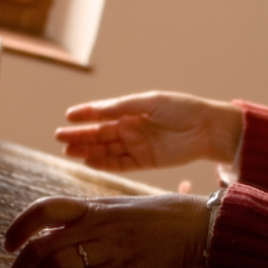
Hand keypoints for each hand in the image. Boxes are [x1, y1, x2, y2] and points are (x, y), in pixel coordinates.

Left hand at [4, 193, 209, 267]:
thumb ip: (91, 218)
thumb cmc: (163, 218)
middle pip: (41, 246)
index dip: (18, 227)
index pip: (43, 211)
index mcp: (95, 207)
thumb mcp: (122, 207)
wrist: (200, 228)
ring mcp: (111, 250)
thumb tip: (59, 236)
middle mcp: (98, 227)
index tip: (9, 245)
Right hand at [56, 91, 242, 171]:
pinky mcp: (145, 162)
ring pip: (107, 150)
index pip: (103, 113)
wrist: (207, 129)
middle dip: (80, 137)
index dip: (85, 115)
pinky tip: (90, 163)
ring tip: (69, 153)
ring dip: (88, 151)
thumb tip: (96, 110)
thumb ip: (122, 107)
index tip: (68, 117)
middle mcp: (132, 128)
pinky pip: (121, 164)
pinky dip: (105, 164)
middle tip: (60, 139)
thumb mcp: (149, 103)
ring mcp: (137, 146)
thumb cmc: (181, 109)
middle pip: (101, 134)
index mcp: (132, 111)